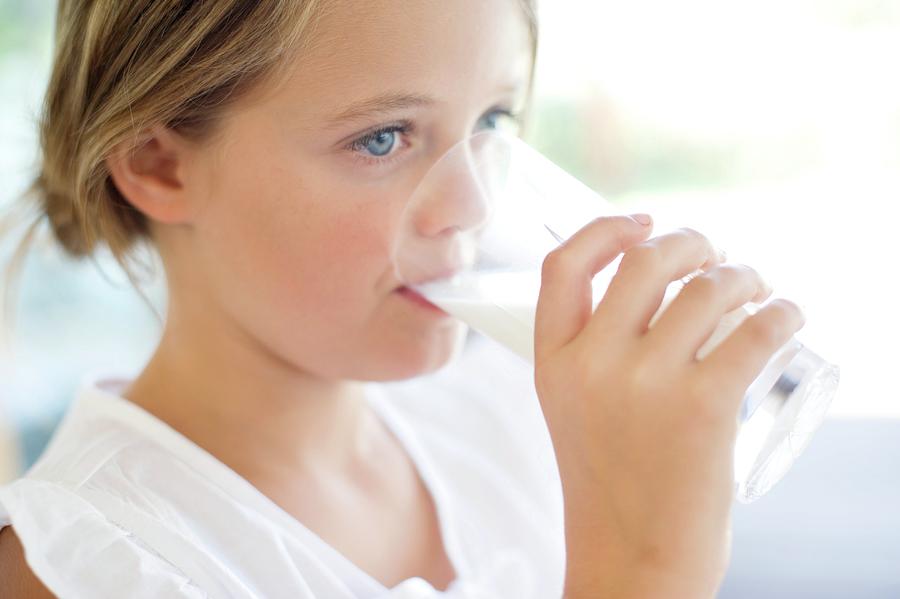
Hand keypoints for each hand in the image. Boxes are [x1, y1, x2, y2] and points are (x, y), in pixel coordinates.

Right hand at [533, 214, 803, 597]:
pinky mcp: (704, 408)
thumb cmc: (611, 482)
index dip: (607, 229)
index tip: (644, 222)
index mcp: (552, 363)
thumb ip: (591, 351)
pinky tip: (788, 316)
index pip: (565, 266)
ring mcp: (645, 384)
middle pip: (646, 262)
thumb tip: (655, 286)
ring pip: (707, 288)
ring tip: (757, 291)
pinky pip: (756, 331)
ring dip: (744, 276)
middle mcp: (592, 365)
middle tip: (715, 257)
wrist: (631, 559)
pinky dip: (782, 313)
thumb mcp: (573, 408)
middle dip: (692, 243)